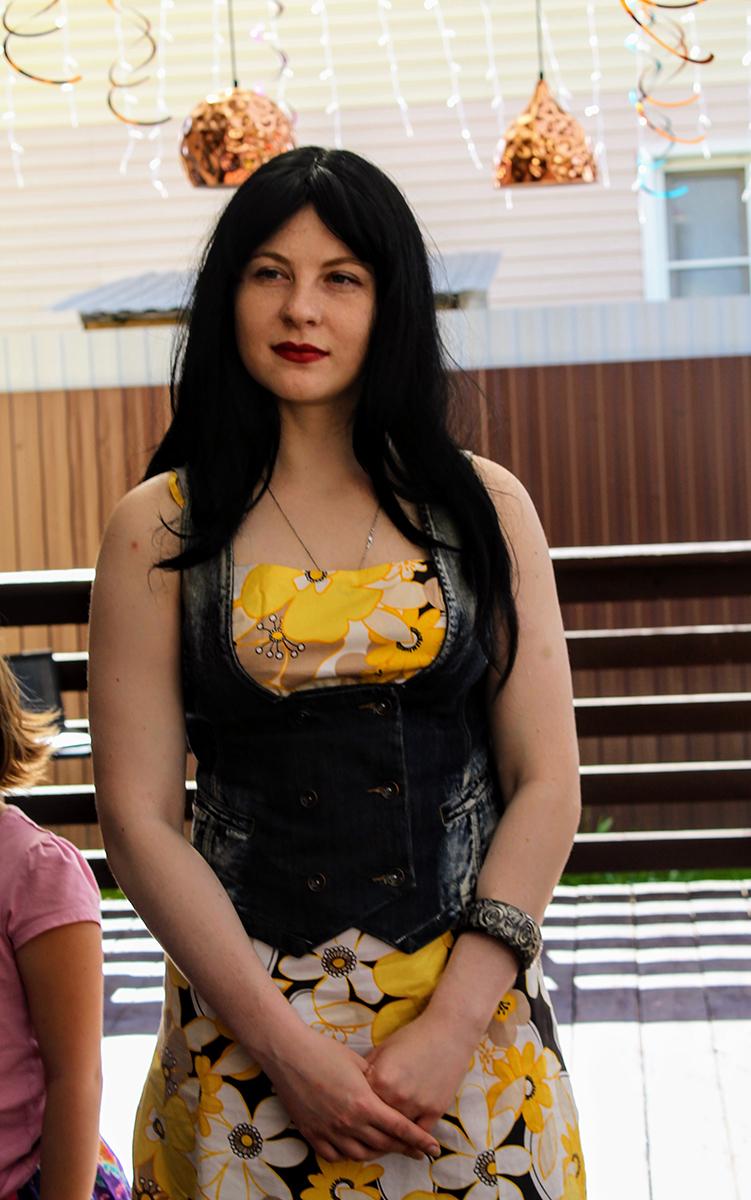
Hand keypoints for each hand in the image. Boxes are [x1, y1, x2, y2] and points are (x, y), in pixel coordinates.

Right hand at [262, 1025, 441, 1162]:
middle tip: (416, 1150)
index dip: (418, 1139)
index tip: (433, 1148)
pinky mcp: (311, 1134)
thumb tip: (387, 1092)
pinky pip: (334, 1156)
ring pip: (360, 1154)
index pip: (399, 1128)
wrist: (289, 1053)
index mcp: (364, 1103)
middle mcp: (349, 1123)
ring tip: (386, 1148)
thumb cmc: (325, 1051)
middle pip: (383, 1144)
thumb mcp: (358, 1063)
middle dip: (402, 1148)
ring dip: (376, 1153)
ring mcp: (329, 1131)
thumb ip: (375, 1082)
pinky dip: (347, 1155)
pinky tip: (354, 1148)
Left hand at [364, 1008, 475, 1132]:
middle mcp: (396, 1096)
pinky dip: (413, 1139)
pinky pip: (419, 1134)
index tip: (354, 1116)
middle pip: (378, 1122)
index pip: (362, 1105)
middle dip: (372, 1127)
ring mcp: (417, 1105)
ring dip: (391, 1137)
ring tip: (383, 1142)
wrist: (448, 1032)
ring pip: (398, 1132)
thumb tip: (352, 1087)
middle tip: (365, 1136)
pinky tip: (407, 1143)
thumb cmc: (413, 1036)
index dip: (358, 1109)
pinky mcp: (435, 1111)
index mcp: (379, 1079)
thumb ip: (367, 1070)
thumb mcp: (383, 1048)